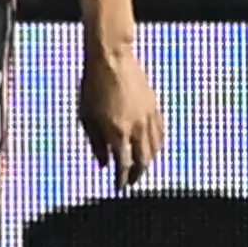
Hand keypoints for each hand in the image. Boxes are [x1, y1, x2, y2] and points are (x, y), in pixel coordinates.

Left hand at [79, 34, 162, 185]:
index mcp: (117, 133)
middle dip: (137, 174)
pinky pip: (160, 133)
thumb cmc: (93, 87)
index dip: (122, 179)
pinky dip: (157, 145)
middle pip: (143, 161)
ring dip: (148, 161)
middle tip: (131, 181)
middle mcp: (137, 129)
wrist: (112, 60)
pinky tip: (152, 148)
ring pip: (154, 148)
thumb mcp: (87, 116)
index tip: (119, 187)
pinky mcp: (155, 108)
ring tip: (141, 168)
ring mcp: (149, 118)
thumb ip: (96, 143)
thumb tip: (103, 163)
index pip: (124, 165)